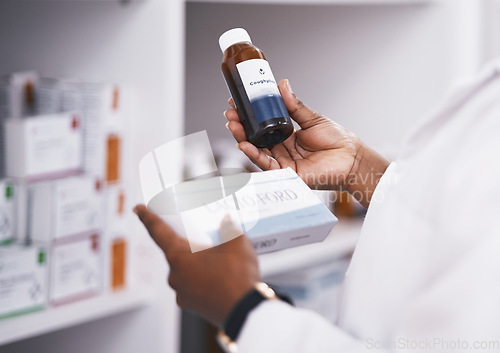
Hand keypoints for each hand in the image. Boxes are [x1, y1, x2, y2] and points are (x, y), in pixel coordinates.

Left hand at [134, 205, 259, 326]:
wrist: (246, 312)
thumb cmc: (237, 276)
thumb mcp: (237, 243)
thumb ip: (229, 229)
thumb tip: (227, 223)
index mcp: (178, 256)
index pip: (158, 231)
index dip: (148, 218)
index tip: (138, 209)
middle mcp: (175, 275)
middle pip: (177, 252)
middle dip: (189, 244)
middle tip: (204, 238)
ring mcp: (183, 293)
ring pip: (187, 270)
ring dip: (198, 263)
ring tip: (221, 260)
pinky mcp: (193, 305)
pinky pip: (195, 286)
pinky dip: (204, 278)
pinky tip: (221, 276)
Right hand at [225, 79, 388, 206]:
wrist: (351, 159)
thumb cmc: (337, 140)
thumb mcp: (312, 118)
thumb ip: (294, 105)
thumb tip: (282, 84)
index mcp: (286, 135)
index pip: (262, 125)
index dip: (249, 115)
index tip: (237, 103)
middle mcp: (281, 149)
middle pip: (255, 138)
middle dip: (241, 126)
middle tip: (230, 114)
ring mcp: (282, 162)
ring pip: (257, 150)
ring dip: (242, 138)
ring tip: (233, 125)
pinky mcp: (286, 174)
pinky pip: (266, 165)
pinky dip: (254, 155)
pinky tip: (245, 144)